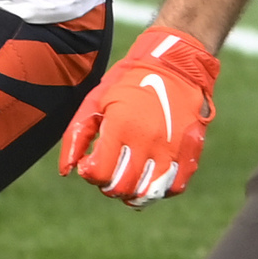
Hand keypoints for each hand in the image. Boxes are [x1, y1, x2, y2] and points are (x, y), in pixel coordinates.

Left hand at [60, 25, 219, 205]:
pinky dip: (160, 190)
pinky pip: (174, 187)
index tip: (92, 163)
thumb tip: (67, 171)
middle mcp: (146, 140)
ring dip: (134, 194)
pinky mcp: (190, 152)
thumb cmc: (129, 82)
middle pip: (122, 188)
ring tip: (129, 182)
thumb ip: (77, 135)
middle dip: (109, 186)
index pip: (99, 174)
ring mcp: (171, 148)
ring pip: (149, 193)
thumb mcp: (96, 100)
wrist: (176, 64)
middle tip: (109, 173)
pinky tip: (152, 177)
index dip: (90, 174)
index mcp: (120, 126)